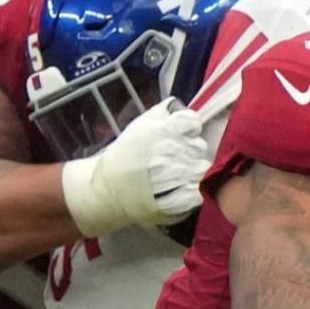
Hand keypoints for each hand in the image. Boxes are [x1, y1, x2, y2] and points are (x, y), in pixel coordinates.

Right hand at [58, 100, 207, 236]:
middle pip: (199, 147)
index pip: (192, 122)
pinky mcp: (182, 200)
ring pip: (200, 169)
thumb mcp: (140, 124)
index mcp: (163, 130)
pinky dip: (191, 191)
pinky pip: (197, 191)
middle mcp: (173, 150)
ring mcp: (179, 177)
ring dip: (191, 171)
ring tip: (174, 176)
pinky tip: (178, 191)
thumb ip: (164, 112)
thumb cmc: (125, 155)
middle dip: (189, 151)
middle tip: (175, 158)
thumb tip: (181, 108)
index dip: (189, 129)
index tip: (181, 136)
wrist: (108, 189)